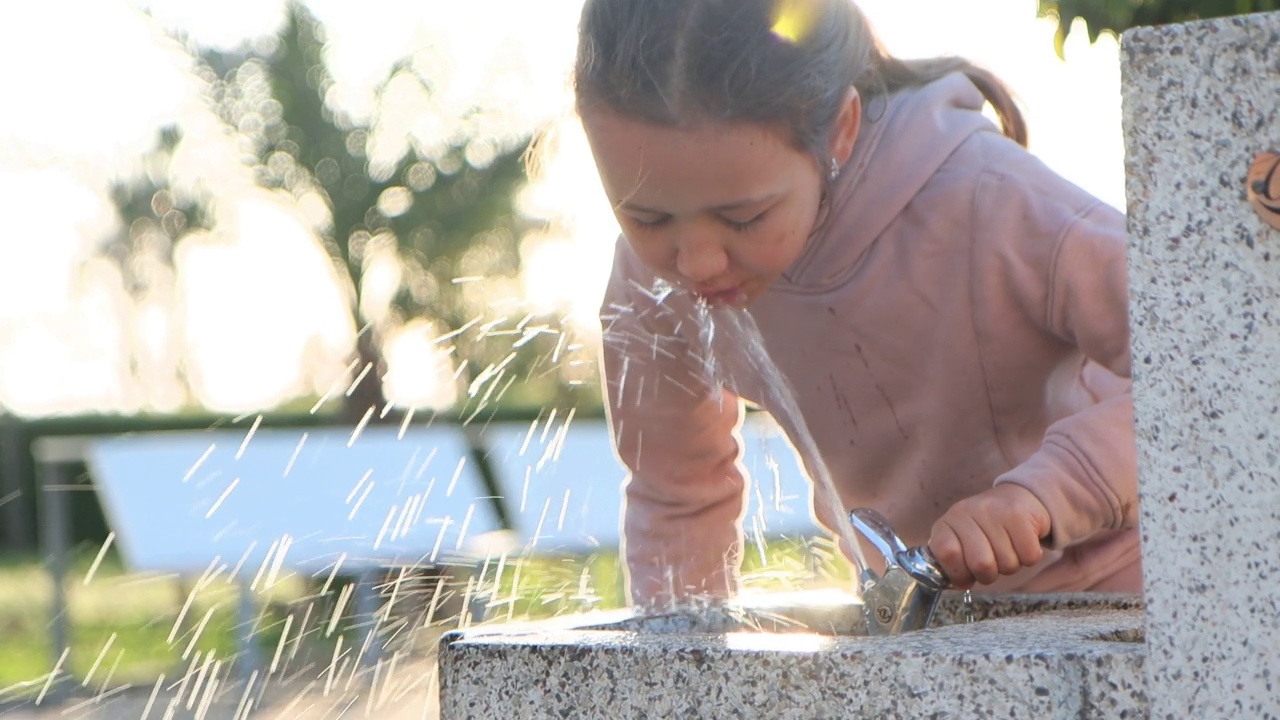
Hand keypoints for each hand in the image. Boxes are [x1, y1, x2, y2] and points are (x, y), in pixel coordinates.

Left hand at [927, 483, 1051, 589]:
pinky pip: (1028, 557)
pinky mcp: (1020, 514)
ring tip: (1007, 547)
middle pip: (981, 564)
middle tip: (992, 562)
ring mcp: (994, 511)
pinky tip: (1022, 542)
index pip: (945, 552)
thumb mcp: (963, 542)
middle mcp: (967, 512)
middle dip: (989, 574)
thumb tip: (963, 583)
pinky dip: (1028, 558)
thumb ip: (957, 565)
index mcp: (948, 522)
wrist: (1018, 498)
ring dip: (1010, 565)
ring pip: (1007, 563)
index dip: (958, 572)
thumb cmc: (986, 529)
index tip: (966, 573)